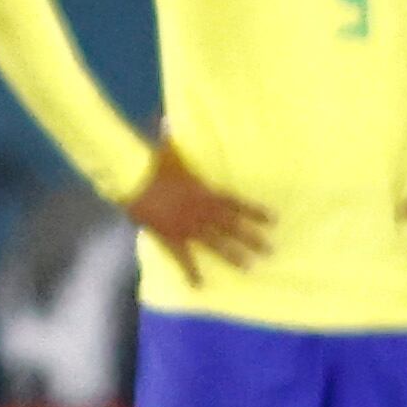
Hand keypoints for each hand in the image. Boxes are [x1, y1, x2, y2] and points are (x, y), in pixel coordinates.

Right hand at [125, 144, 269, 287]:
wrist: (133, 178)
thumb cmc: (152, 162)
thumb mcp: (168, 150)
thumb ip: (173, 137)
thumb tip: (168, 120)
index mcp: (207, 192)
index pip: (237, 204)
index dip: (256, 212)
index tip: (274, 220)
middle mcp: (203, 212)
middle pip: (233, 227)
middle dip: (252, 239)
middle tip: (270, 251)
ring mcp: (189, 227)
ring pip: (216, 244)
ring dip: (233, 256)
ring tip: (249, 268)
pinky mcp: (171, 238)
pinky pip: (184, 259)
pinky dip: (191, 273)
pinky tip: (199, 286)